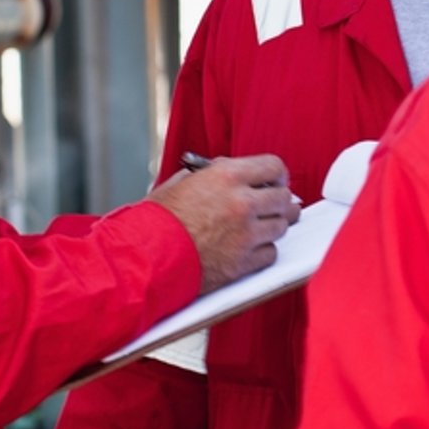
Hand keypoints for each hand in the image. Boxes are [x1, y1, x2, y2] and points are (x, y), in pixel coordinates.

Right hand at [148, 154, 301, 294]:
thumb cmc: (156, 221)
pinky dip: (264, 251)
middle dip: (279, 201)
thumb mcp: (180, 183)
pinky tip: (252, 248)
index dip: (276, 174)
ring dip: (273, 226)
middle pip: (283, 198)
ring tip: (260, 227)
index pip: (273, 166)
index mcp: (227, 177)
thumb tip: (227, 170)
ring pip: (281, 226)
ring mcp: (245, 234)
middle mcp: (242, 203)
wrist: (145, 256)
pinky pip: (271, 253)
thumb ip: (211, 174)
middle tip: (273, 206)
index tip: (275, 181)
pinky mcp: (243, 262)